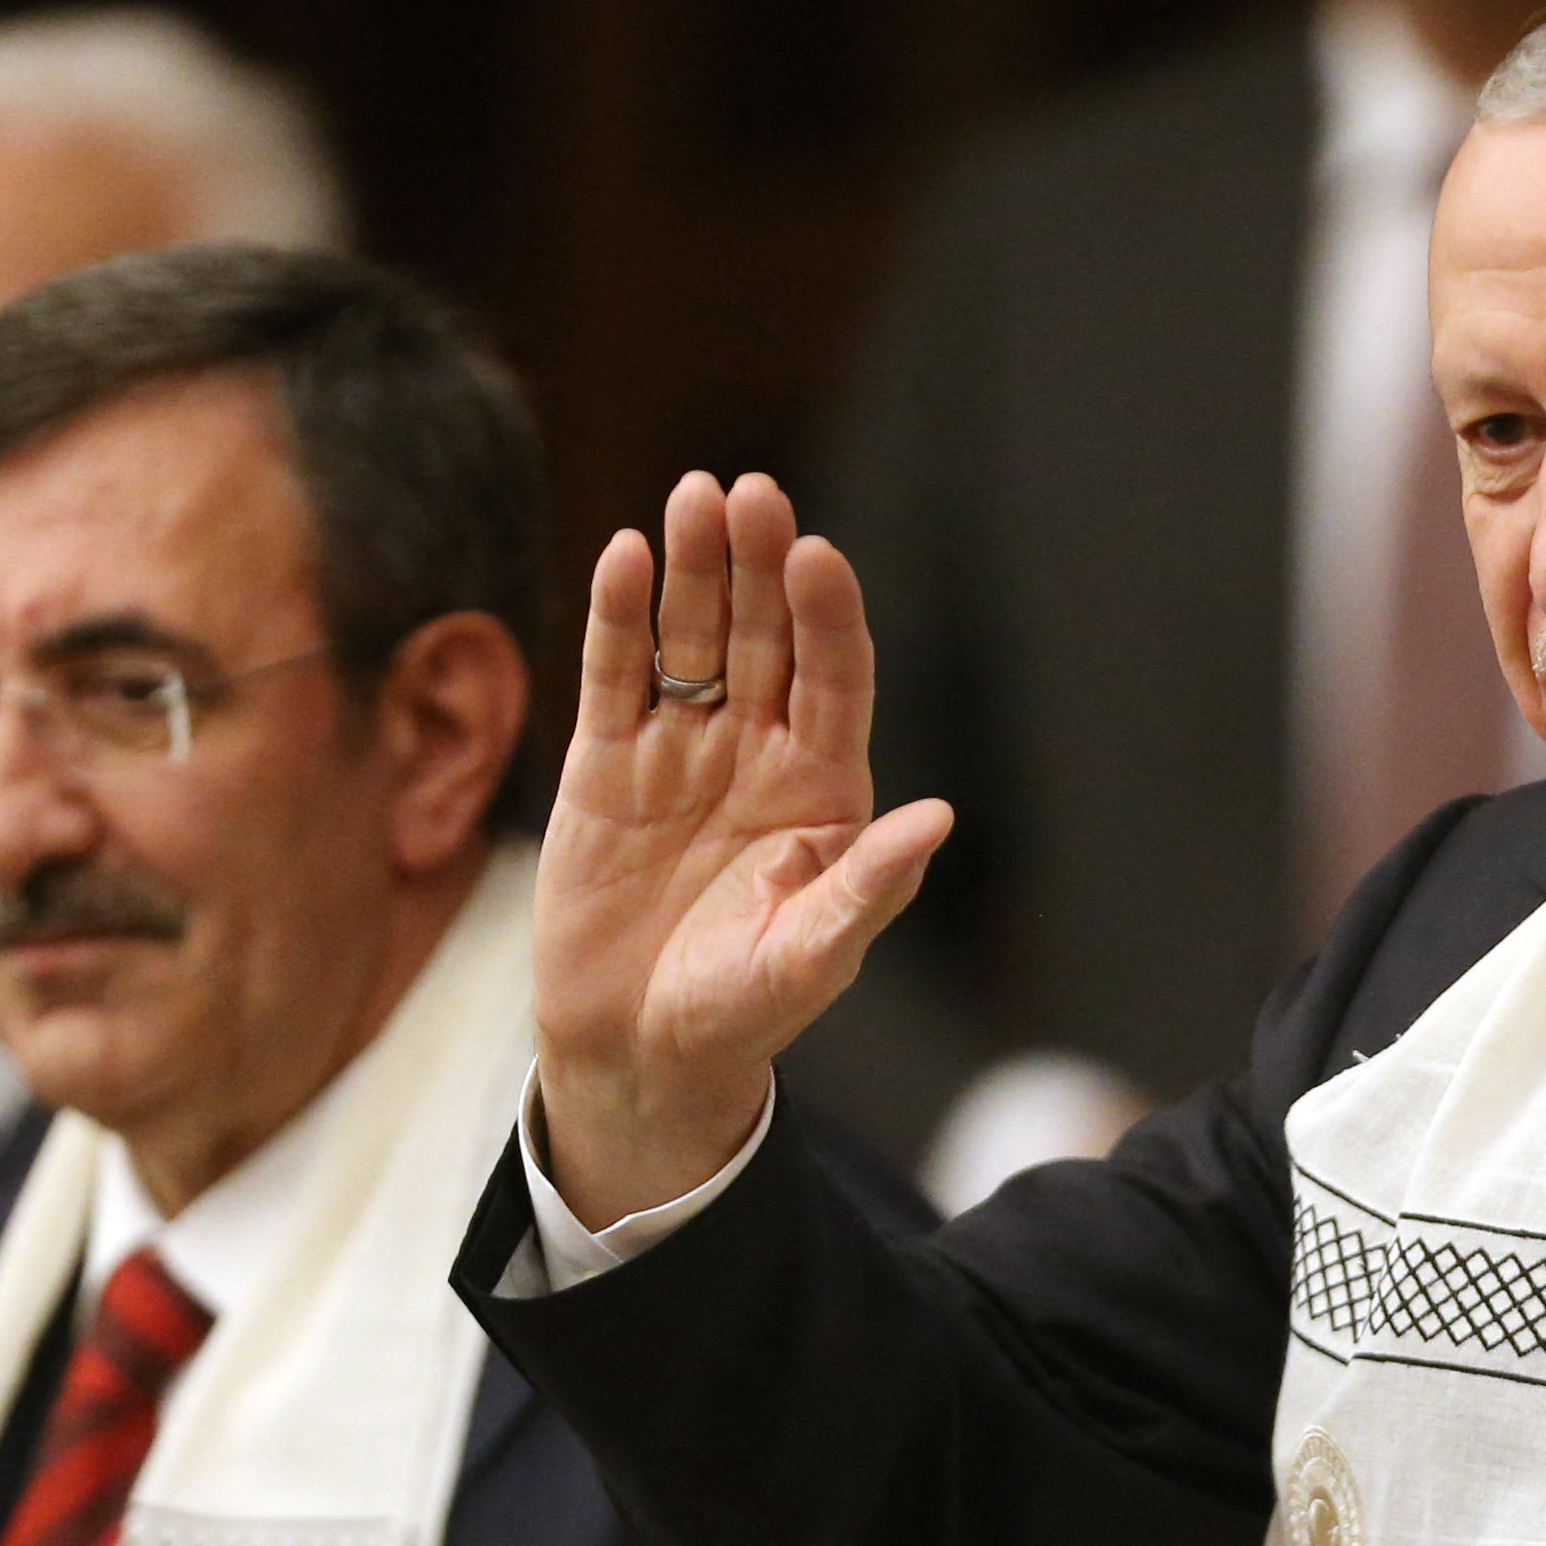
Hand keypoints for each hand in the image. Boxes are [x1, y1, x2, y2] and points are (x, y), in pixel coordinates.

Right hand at [533, 472, 949, 1226]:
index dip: (827, 617)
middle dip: (758, 567)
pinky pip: (615, 676)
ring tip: (695, 495)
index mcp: (825, 788)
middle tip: (753, 492)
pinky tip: (628, 554)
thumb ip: (869, 887)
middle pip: (763, 637)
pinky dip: (619, 617)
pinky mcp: (607, 765)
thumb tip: (938, 817)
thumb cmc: (743, 1011)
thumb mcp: (814, 956)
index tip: (818, 555)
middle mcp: (759, 752)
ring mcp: (681, 750)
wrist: (641, 1052)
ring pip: (690, 640)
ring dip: (693, 569)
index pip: (835, 678)